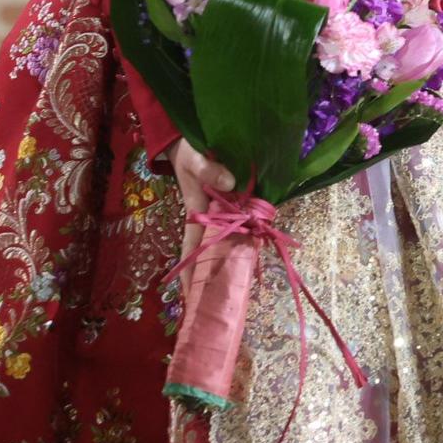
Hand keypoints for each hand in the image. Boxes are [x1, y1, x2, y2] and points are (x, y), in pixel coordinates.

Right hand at [167, 137, 235, 293]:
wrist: (190, 139)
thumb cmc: (187, 152)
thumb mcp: (194, 157)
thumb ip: (209, 169)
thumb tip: (230, 183)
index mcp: (195, 212)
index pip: (191, 247)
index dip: (190, 272)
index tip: (190, 297)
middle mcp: (208, 217)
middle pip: (211, 252)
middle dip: (213, 277)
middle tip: (220, 302)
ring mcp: (221, 211)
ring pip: (227, 241)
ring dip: (231, 261)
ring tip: (238, 287)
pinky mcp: (232, 202)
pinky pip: (240, 224)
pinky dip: (246, 237)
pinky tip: (255, 249)